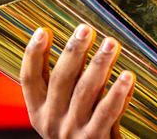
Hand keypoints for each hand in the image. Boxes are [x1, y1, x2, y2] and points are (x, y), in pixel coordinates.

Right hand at [20, 24, 134, 138]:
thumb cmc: (78, 130)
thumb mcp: (61, 110)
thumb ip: (65, 85)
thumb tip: (74, 43)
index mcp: (39, 111)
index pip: (29, 79)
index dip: (33, 55)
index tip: (43, 31)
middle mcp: (52, 120)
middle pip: (61, 80)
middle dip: (73, 52)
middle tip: (85, 29)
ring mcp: (73, 131)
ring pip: (85, 91)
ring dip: (99, 64)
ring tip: (110, 43)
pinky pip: (107, 112)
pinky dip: (118, 92)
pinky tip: (127, 75)